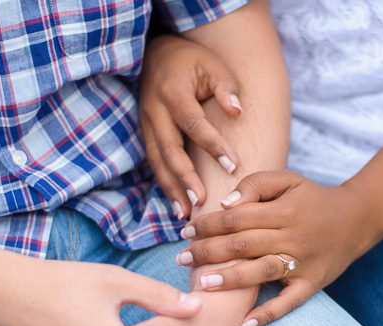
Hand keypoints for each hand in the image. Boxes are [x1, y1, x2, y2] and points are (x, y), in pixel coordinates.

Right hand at [140, 34, 242, 219]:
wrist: (156, 54)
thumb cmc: (192, 62)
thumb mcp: (212, 65)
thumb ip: (226, 87)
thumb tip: (236, 111)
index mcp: (173, 92)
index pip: (194, 124)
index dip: (213, 146)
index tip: (233, 167)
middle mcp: (154, 111)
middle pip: (169, 149)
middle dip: (184, 177)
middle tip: (202, 201)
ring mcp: (146, 124)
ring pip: (157, 162)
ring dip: (171, 189)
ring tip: (186, 214)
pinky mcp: (145, 135)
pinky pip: (154, 164)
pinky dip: (165, 185)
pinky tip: (177, 206)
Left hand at [174, 171, 372, 325]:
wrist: (357, 219)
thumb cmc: (313, 199)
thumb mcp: (288, 180)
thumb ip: (256, 185)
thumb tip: (225, 205)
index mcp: (284, 210)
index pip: (237, 218)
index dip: (208, 225)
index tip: (185, 232)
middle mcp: (293, 237)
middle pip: (243, 245)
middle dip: (208, 252)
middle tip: (181, 259)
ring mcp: (303, 263)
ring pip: (261, 272)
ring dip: (230, 280)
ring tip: (202, 285)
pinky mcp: (312, 284)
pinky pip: (289, 302)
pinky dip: (267, 314)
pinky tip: (244, 325)